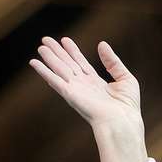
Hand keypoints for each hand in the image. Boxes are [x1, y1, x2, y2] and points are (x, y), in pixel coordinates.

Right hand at [30, 37, 147, 161]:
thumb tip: (102, 43)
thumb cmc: (128, 106)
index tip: (65, 40)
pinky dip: (44, 72)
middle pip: (68, 65)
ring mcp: (76, 90)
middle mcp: (84, 86)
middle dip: (57, 52)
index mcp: (96, 83)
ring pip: (60, 69)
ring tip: (41, 47)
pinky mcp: (70, 94)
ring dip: (49, 58)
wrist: (122, 122)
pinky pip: (54, 80)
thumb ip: (113, 61)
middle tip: (46, 39)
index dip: (73, 51)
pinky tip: (34, 63)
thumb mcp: (126, 78)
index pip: (82, 63)